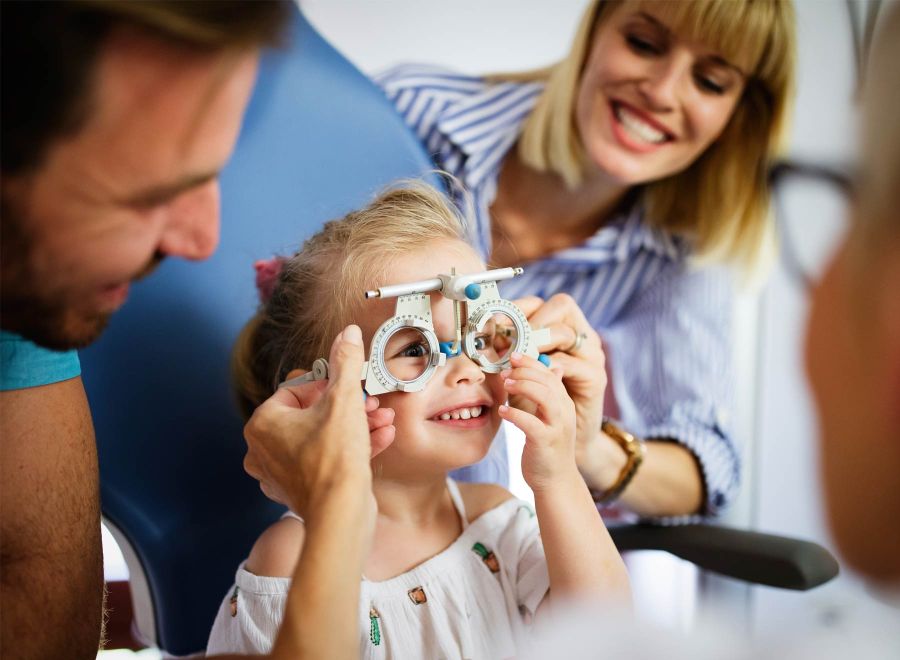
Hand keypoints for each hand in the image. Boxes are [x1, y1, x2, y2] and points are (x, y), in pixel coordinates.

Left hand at [243, 325, 392, 527]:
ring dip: (356, 426)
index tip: (350, 386)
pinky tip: (381, 438)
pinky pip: (326, 459)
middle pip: (313, 414)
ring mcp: (281, 472)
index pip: (297, 389)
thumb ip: (345, 363)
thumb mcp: (344, 400)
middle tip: (371, 403)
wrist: (341, 514)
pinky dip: (352, 448)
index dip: (329, 385)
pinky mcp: (301, 490)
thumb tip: (345, 334)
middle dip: (349, 407)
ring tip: (382, 420)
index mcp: (263, 423)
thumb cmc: (334, 460)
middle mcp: (264, 448)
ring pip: (323, 437)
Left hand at [499, 352, 576, 491]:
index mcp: (564, 403)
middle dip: (525, 371)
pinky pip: (531, 423)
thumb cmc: (548, 449)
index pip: (550, 374)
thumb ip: (550, 394)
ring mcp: (557, 427)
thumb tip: (553, 368)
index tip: (513, 356)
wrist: (556, 482)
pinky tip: (502, 411)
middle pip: (548, 381)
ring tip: (505, 384)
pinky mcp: (546, 442)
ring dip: (523, 386)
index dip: (531, 362)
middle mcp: (564, 412)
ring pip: (545, 397)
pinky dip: (516, 414)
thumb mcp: (552, 418)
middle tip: (505, 370)